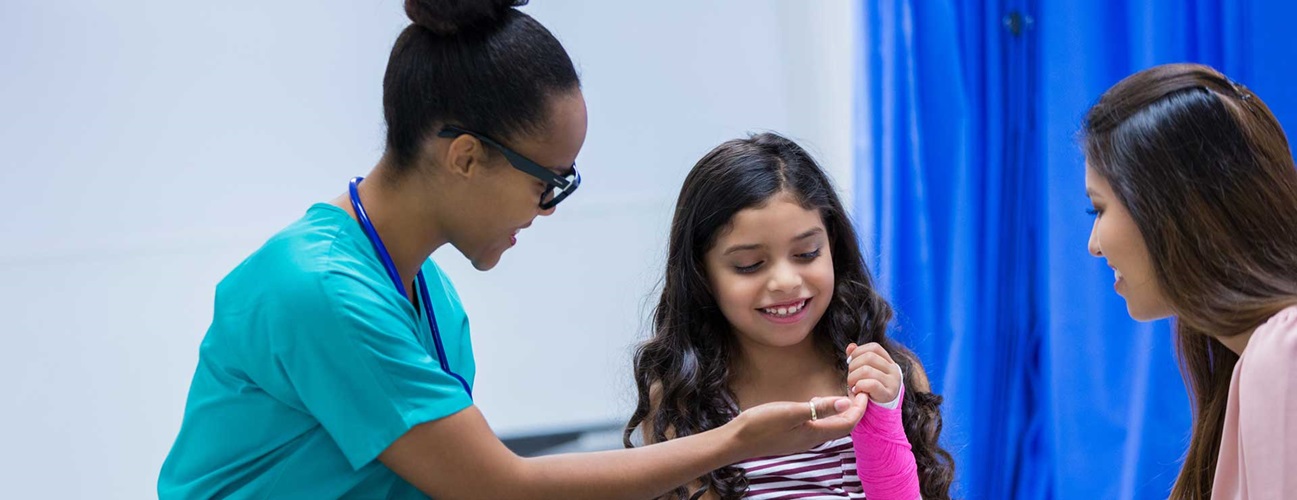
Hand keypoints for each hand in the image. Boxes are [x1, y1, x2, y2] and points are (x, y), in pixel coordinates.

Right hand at [727, 395, 866, 457]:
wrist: (737, 441)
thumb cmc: (761, 425)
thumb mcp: (791, 412)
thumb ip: (819, 408)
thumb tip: (845, 401)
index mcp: (814, 433)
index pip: (848, 423)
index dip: (860, 408)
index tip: (865, 391)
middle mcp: (812, 438)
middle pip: (842, 426)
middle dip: (854, 409)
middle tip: (858, 390)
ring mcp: (802, 438)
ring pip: (830, 426)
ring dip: (840, 411)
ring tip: (843, 394)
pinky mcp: (793, 436)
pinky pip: (817, 425)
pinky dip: (824, 413)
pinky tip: (817, 402)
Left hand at [846, 342, 900, 404]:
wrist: (879, 410)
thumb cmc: (868, 389)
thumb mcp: (862, 372)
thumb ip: (857, 358)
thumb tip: (850, 346)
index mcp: (889, 361)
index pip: (874, 347)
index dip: (859, 351)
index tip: (849, 361)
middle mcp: (894, 369)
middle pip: (869, 357)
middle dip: (853, 366)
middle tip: (850, 377)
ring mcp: (893, 381)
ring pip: (867, 370)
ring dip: (853, 378)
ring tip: (852, 385)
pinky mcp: (889, 394)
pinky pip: (871, 384)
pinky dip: (859, 386)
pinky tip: (856, 391)